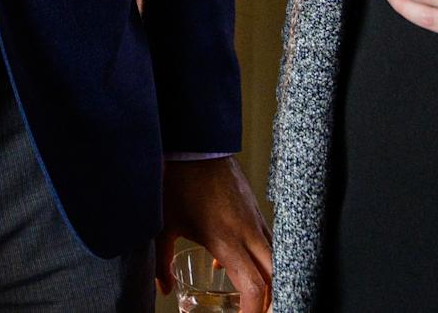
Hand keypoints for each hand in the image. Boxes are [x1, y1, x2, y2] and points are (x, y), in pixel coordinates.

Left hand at [156, 156, 271, 312]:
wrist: (195, 142)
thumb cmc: (178, 181)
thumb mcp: (163, 225)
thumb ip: (161, 262)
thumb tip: (165, 288)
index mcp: (225, 240)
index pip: (253, 286)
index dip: (254, 310)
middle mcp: (247, 232)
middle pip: (275, 278)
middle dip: (271, 301)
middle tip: (256, 312)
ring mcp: (255, 220)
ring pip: (276, 260)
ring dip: (271, 281)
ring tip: (255, 297)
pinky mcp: (256, 209)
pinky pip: (269, 242)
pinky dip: (262, 260)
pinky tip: (236, 264)